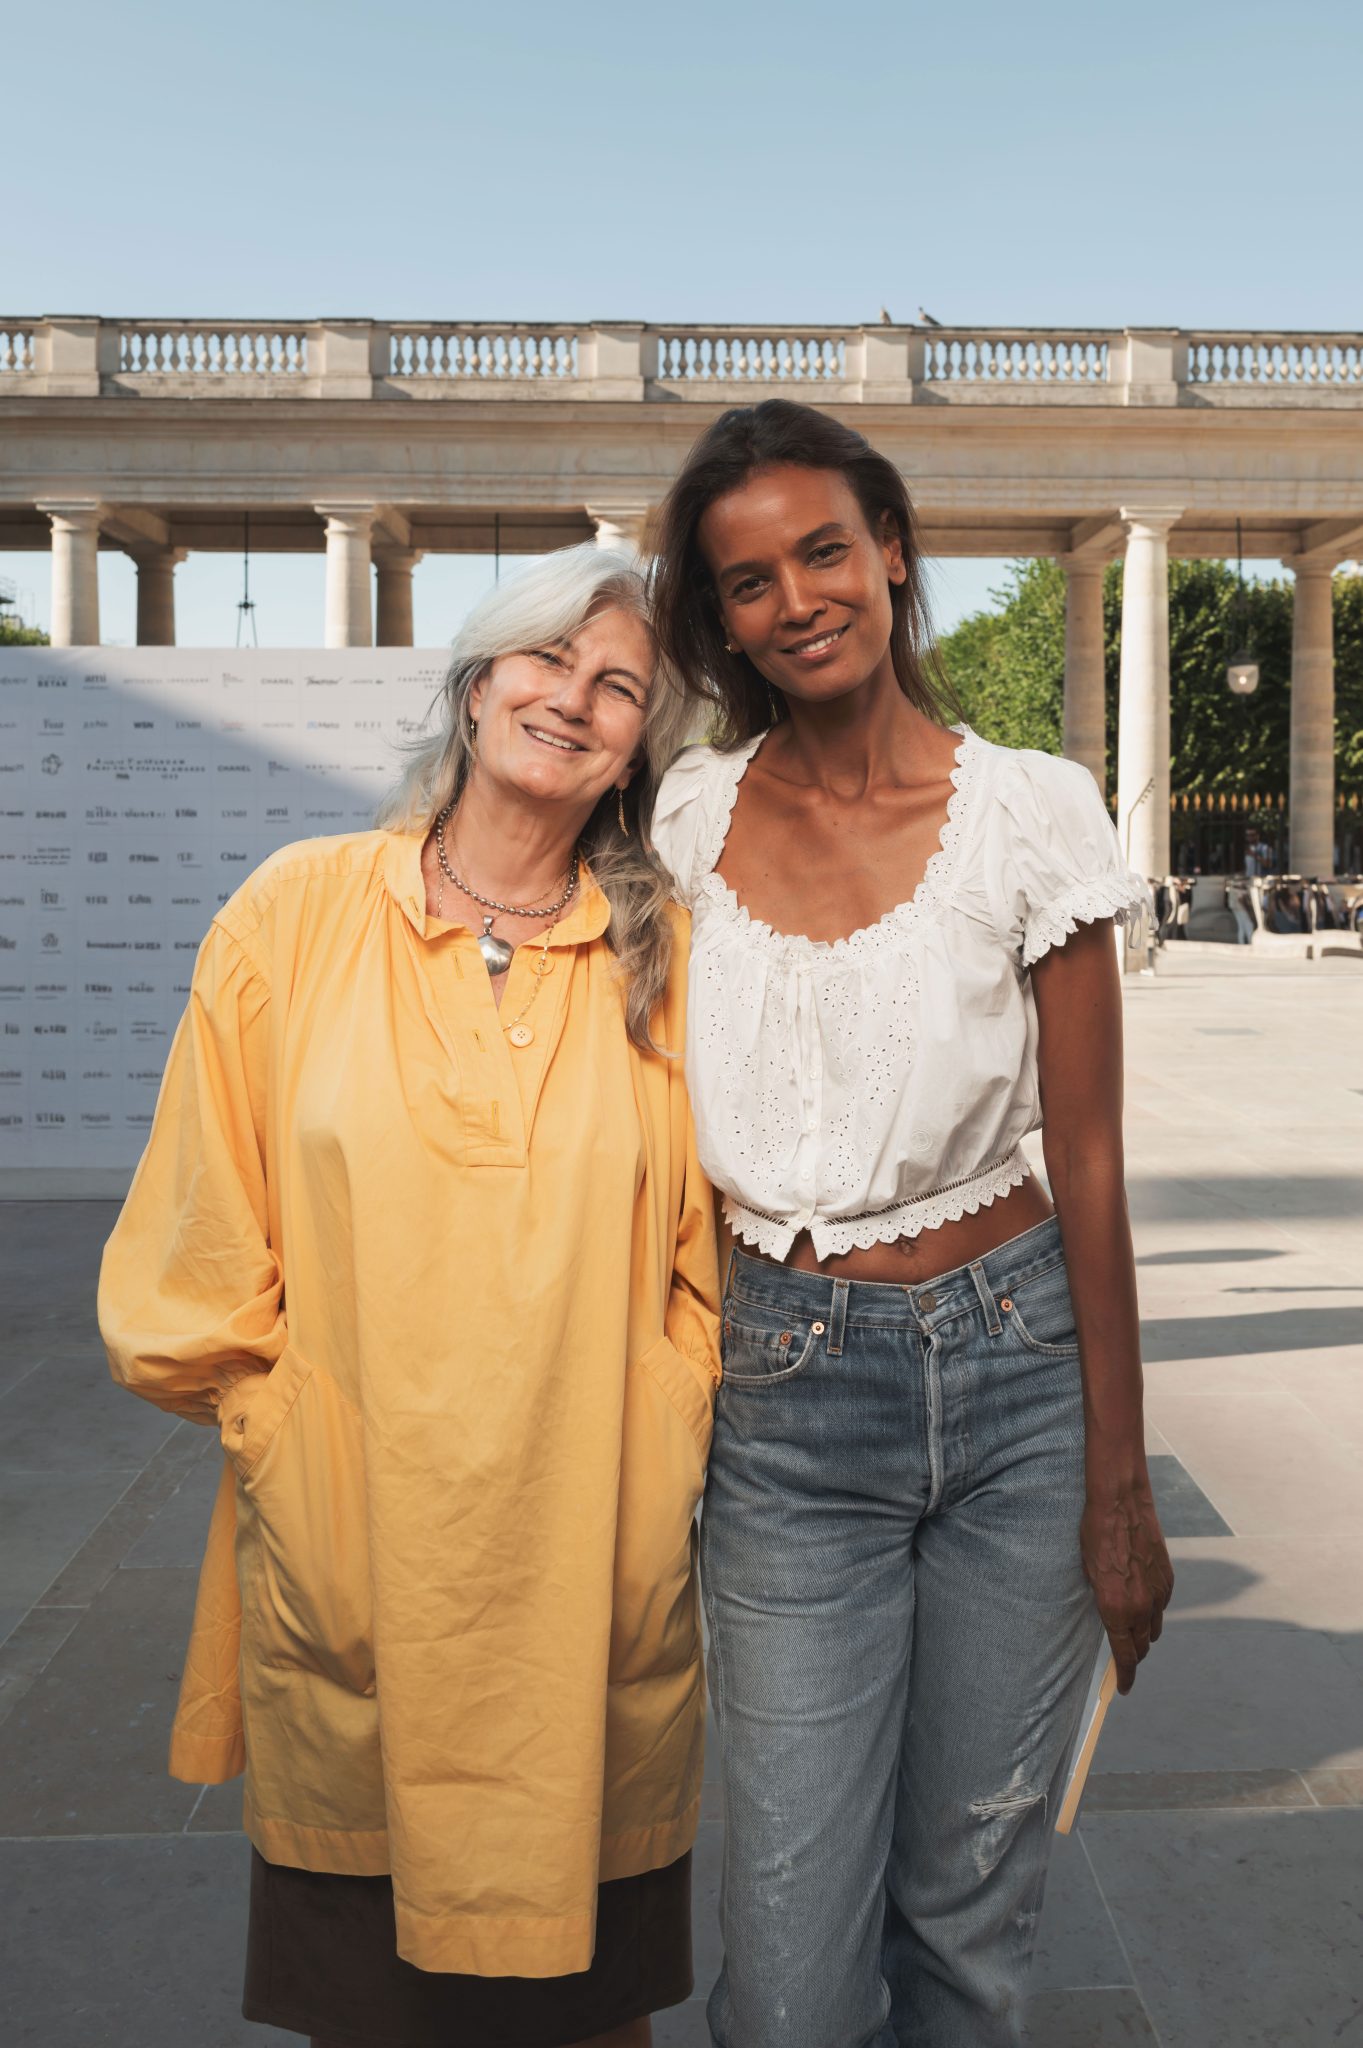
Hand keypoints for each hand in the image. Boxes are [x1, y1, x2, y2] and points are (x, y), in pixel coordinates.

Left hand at [1080, 1466, 1173, 1695]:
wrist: (1120, 1503)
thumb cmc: (1094, 1534)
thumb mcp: (1087, 1572)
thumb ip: (1100, 1601)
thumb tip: (1107, 1619)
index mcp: (1115, 1608)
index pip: (1124, 1656)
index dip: (1125, 1676)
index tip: (1123, 1688)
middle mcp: (1140, 1606)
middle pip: (1141, 1648)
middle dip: (1132, 1657)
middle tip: (1124, 1660)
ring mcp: (1158, 1593)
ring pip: (1153, 1628)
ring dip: (1143, 1634)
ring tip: (1131, 1630)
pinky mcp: (1168, 1579)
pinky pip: (1162, 1606)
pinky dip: (1153, 1610)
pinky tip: (1142, 1600)